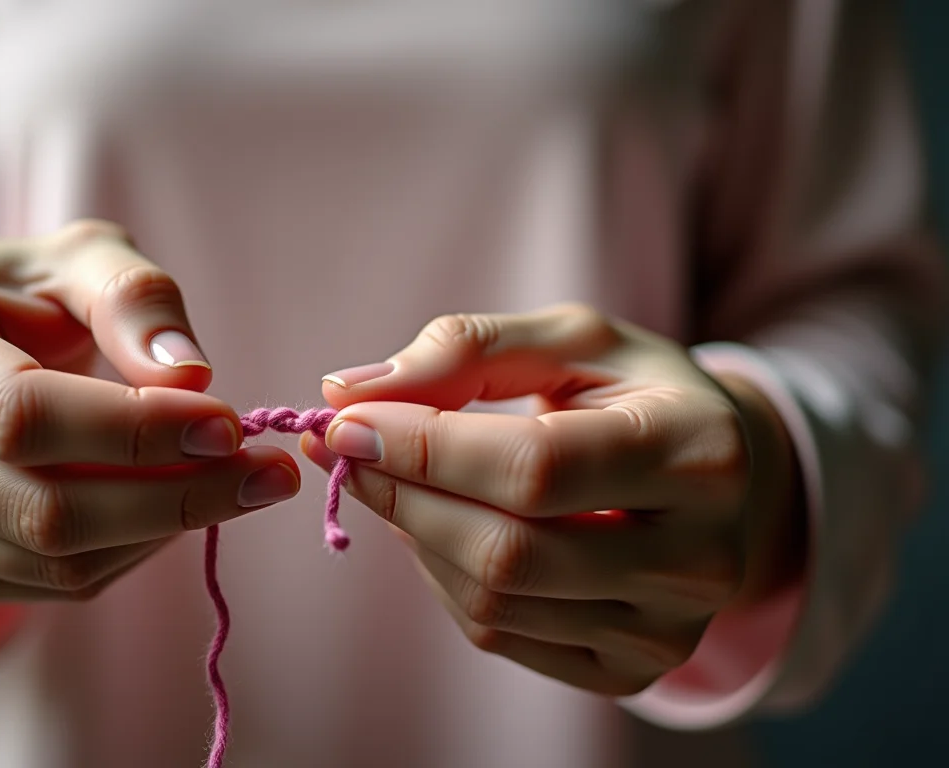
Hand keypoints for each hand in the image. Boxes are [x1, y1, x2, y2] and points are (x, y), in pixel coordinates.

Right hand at [0, 221, 300, 600]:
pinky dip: (131, 553)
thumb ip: (132, 297)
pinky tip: (170, 505)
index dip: (133, 430)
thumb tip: (189, 377)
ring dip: (165, 528)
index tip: (229, 425)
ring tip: (238, 483)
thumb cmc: (20, 300)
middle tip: (265, 473)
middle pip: (42, 507)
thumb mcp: (75, 260)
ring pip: (53, 560)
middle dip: (173, 495)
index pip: (21, 414)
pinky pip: (52, 587)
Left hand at [303, 305, 803, 695]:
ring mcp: (670, 630)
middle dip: (404, 496)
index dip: (425, 448)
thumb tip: (347, 391)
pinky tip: (443, 528)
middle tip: (345, 452)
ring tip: (398, 480)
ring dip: (416, 536)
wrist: (715, 481)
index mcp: (700, 452)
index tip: (345, 420)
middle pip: (509, 550)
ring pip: (494, 601)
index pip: (535, 468)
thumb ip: (468, 350)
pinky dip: (445, 578)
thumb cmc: (633, 395)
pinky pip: (499, 636)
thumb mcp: (573, 340)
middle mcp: (702, 558)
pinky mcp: (632, 671)